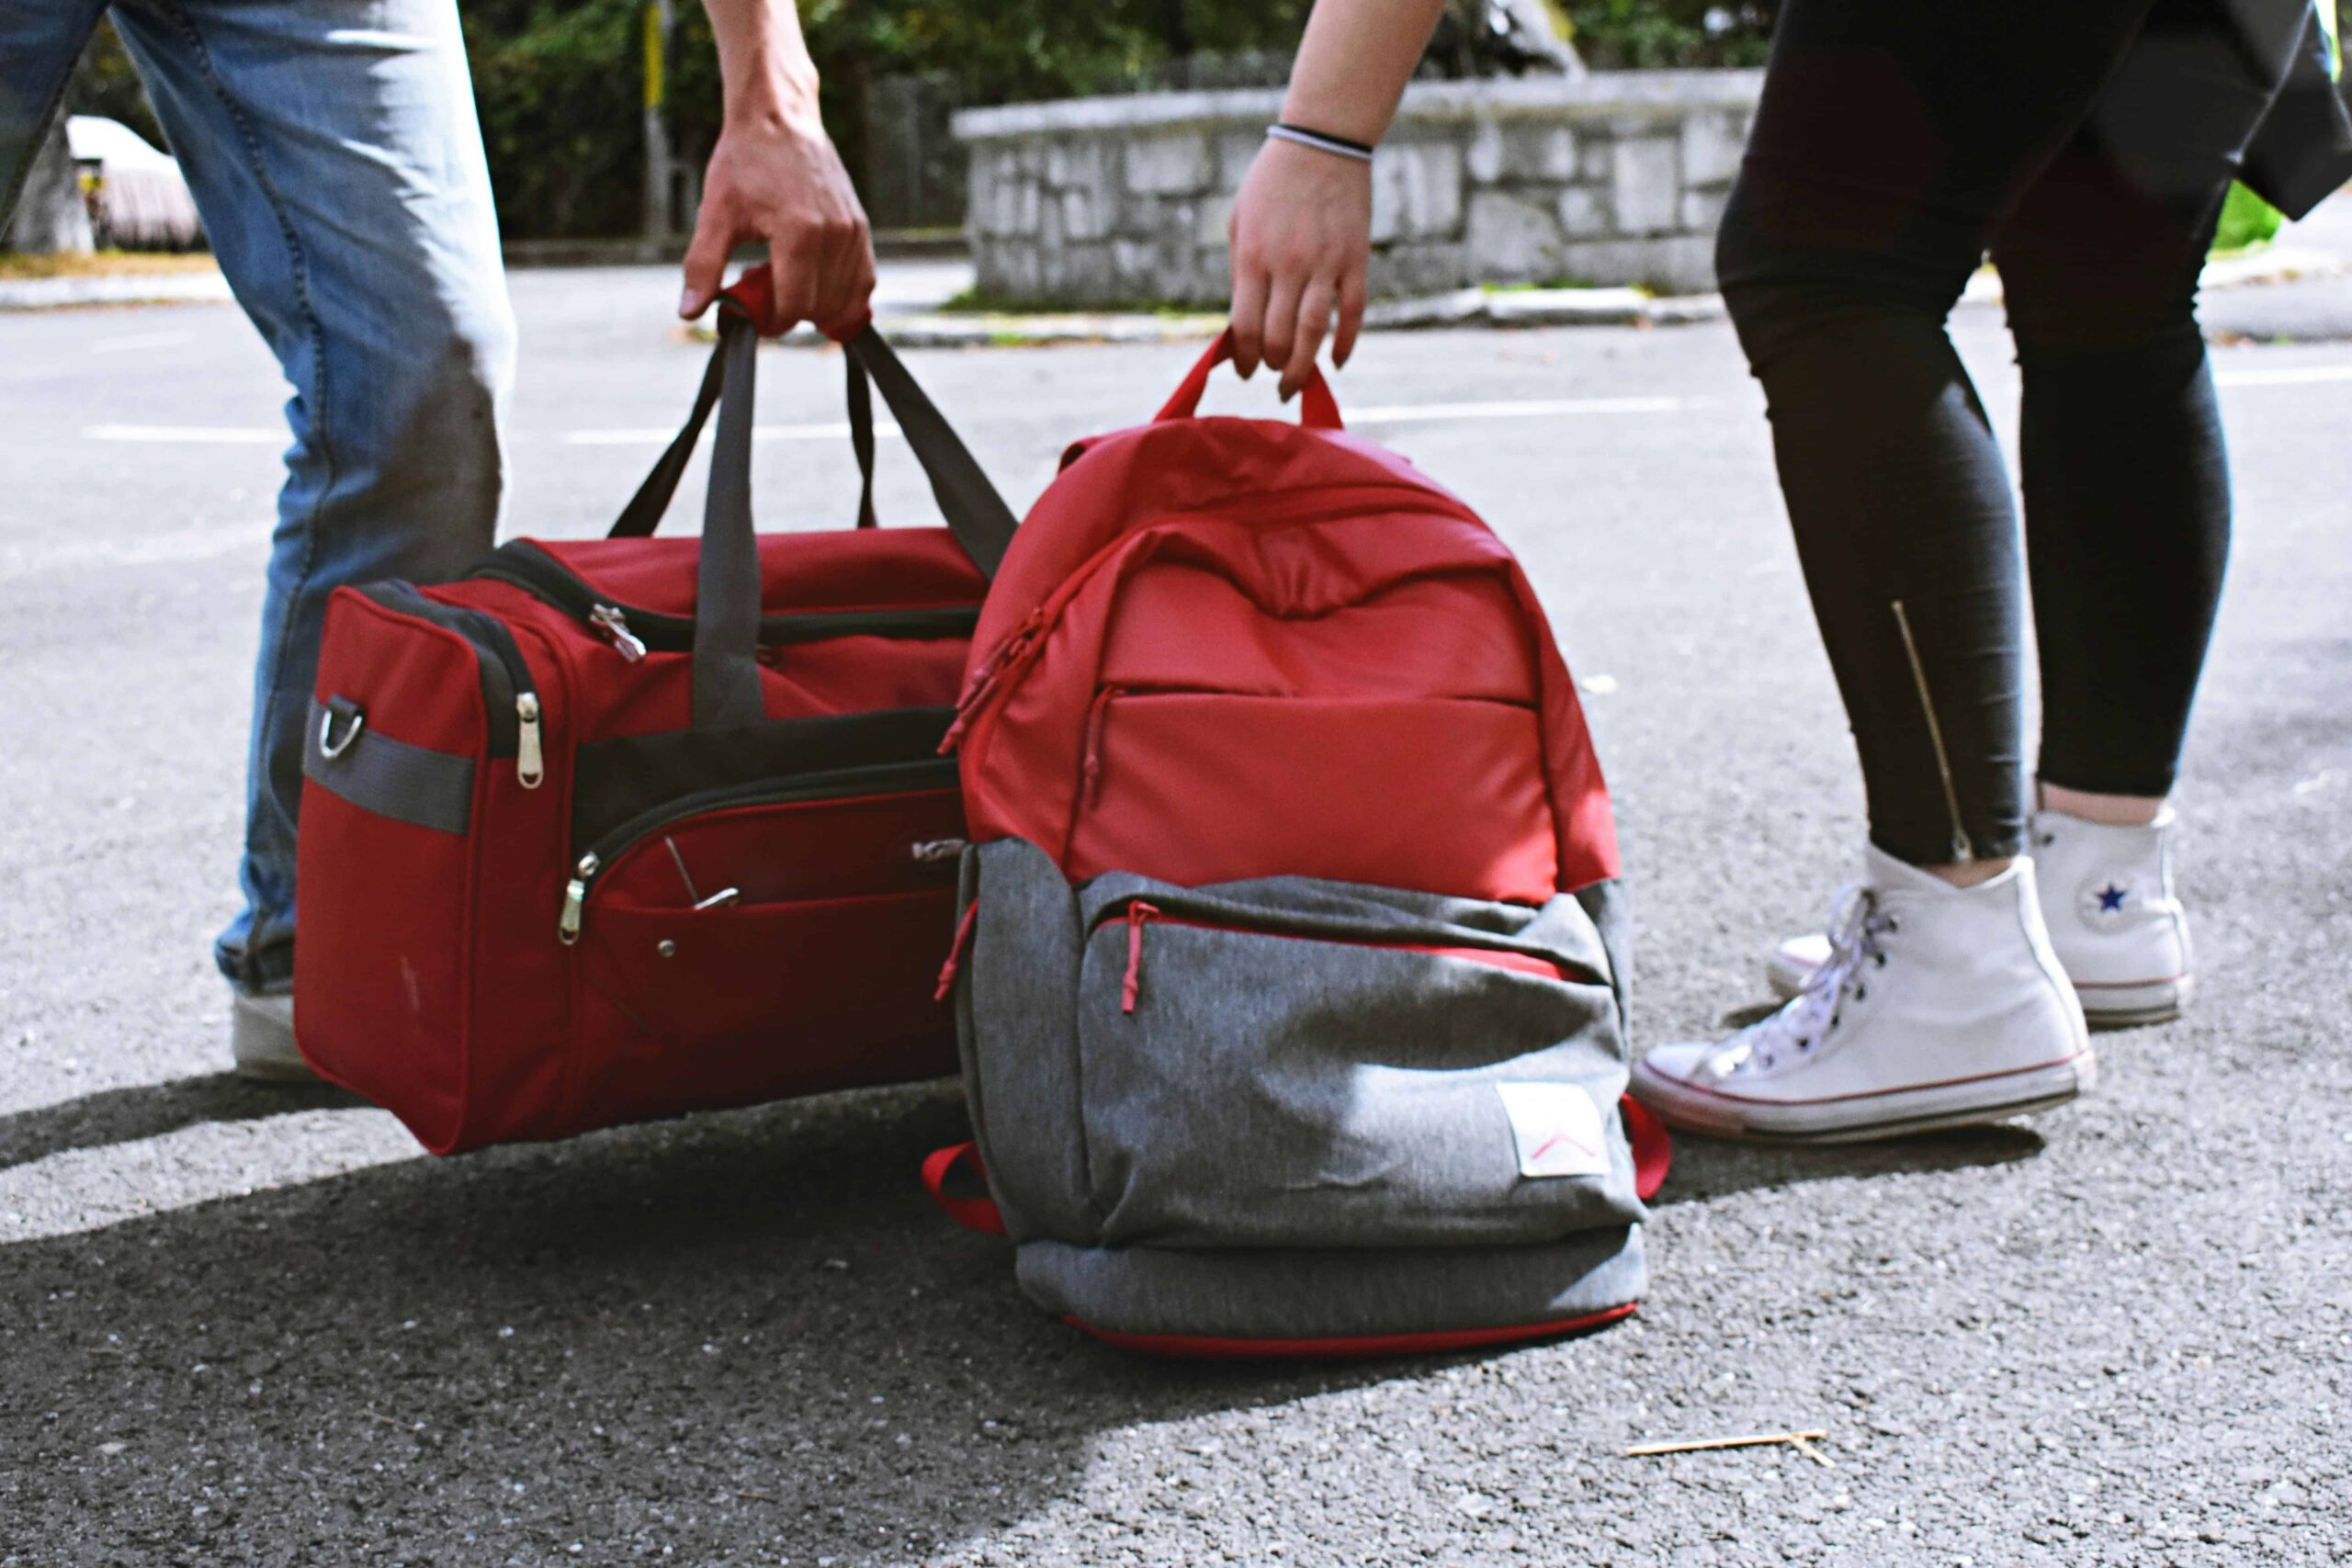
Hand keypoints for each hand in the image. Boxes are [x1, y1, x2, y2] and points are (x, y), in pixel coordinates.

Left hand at [679, 100, 874, 337]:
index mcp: (799, 233)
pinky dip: (841, 296)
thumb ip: (703, 266)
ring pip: (843, 301)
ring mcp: (853, 232)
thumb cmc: (745, 161)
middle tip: (763, 288)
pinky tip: (815, 283)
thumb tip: (690, 311)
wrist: (778, 118)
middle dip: (789, 312)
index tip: (752, 314)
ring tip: (786, 280)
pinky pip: (863, 282)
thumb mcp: (716, 213)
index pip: (794, 307)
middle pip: (818, 308)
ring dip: (815, 305)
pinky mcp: (862, 228)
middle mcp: (835, 235)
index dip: (770, 321)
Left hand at [1227, 136, 1371, 398]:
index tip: (1246, 370)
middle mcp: (1289, 265)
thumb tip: (1243, 323)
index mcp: (1253, 257)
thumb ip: (1241, 271)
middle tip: (1273, 377)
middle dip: (1273, 367)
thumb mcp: (1240, 222)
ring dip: (1304, 367)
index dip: (1244, 358)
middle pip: (1279, 338)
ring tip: (1296, 384)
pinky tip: (1337, 361)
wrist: (1322, 141)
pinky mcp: (1356, 259)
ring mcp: (1325, 264)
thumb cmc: (1272, 184)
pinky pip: (1353, 313)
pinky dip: (1346, 343)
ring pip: (1315, 333)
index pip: (1246, 327)